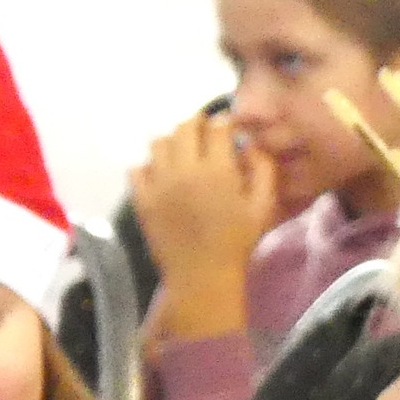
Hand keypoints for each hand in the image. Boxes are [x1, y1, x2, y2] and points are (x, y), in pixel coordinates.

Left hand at [130, 113, 277, 342]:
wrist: (201, 277)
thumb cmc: (236, 242)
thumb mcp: (262, 205)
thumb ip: (262, 168)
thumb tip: (249, 144)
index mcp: (218, 170)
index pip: (217, 125)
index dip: (226, 122)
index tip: (230, 130)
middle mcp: (185, 171)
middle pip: (185, 127)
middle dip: (197, 124)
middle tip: (204, 136)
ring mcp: (159, 185)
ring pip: (158, 142)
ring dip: (171, 142)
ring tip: (182, 154)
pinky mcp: (142, 202)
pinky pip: (136, 169)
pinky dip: (148, 166)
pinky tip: (161, 175)